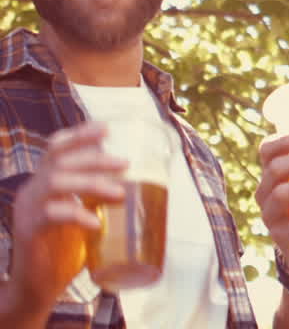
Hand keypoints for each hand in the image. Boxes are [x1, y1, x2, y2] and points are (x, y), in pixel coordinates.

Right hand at [8, 122, 125, 308]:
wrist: (38, 286)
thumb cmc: (65, 249)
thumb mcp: (82, 215)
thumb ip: (96, 198)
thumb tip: (136, 182)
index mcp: (44, 183)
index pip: (56, 149)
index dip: (79, 135)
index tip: (107, 129)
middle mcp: (32, 191)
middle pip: (60, 161)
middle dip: (94, 158)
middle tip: (125, 163)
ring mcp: (27, 210)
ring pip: (55, 182)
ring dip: (91, 182)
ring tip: (120, 192)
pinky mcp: (28, 231)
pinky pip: (51, 214)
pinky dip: (77, 214)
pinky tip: (96, 223)